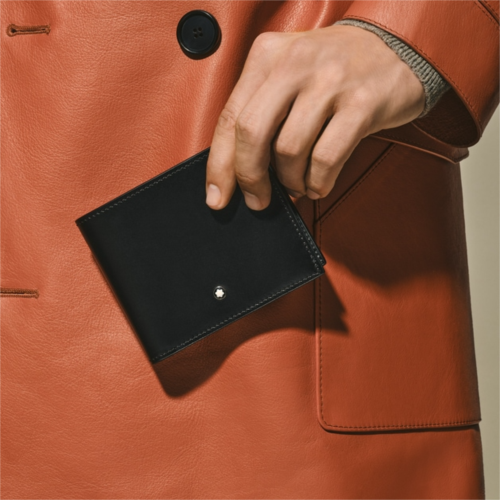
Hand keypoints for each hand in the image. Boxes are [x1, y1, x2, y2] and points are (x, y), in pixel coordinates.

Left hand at [205, 24, 424, 209]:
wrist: (395, 45)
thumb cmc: (333, 69)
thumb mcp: (288, 73)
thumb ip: (261, 110)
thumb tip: (239, 169)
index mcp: (268, 55)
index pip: (230, 117)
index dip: (219, 165)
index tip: (217, 196)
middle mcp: (295, 63)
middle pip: (252, 133)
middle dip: (250, 177)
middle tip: (257, 200)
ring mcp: (330, 82)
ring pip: (289, 150)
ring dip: (289, 181)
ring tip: (296, 185)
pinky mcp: (361, 104)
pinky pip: (326, 158)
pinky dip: (317, 182)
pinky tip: (316, 184)